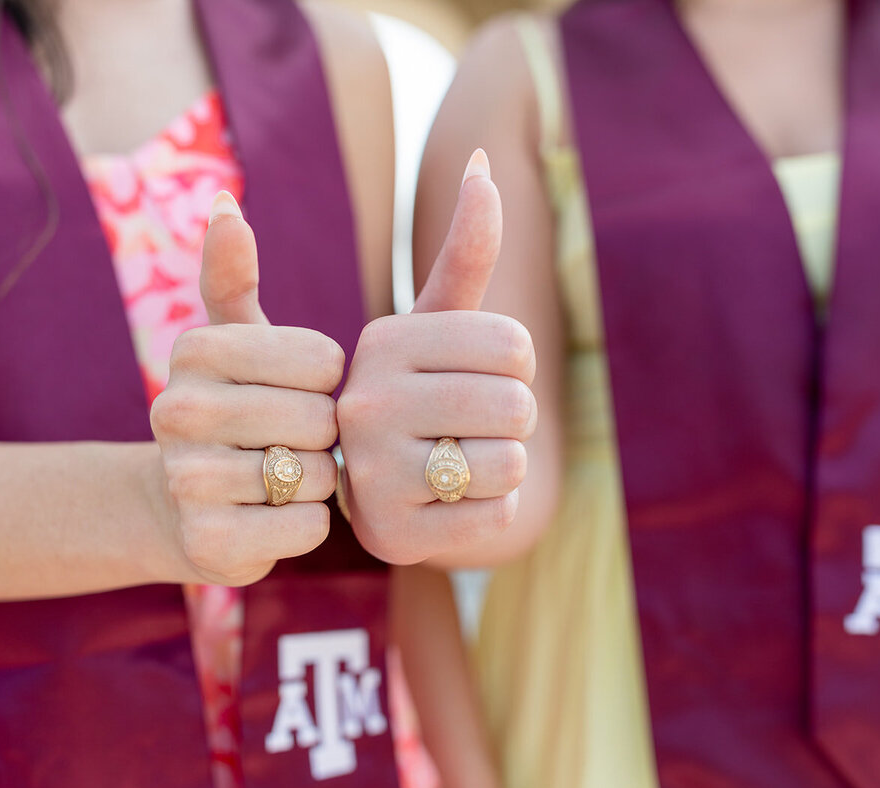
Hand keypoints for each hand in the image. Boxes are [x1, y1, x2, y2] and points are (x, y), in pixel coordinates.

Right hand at [150, 192, 341, 585]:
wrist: (183, 505)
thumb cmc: (234, 407)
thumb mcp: (234, 340)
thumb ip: (232, 276)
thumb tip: (225, 201)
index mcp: (194, 350)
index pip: (322, 361)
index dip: (326, 382)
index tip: (295, 389)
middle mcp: (176, 412)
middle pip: (317, 420)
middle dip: (321, 436)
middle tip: (290, 441)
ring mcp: (186, 482)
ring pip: (313, 476)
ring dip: (314, 482)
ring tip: (279, 477)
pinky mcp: (206, 543)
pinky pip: (304, 527)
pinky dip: (305, 525)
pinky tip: (274, 516)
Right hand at [337, 150, 536, 564]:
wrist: (376, 493)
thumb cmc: (419, 394)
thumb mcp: (435, 323)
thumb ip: (464, 249)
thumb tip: (484, 162)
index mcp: (380, 341)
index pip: (513, 344)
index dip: (514, 366)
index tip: (470, 377)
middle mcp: (363, 402)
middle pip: (516, 404)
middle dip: (512, 421)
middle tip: (469, 427)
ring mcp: (371, 471)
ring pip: (511, 462)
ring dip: (503, 468)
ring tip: (457, 464)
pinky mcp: (391, 533)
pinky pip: (499, 516)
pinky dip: (493, 513)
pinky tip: (450, 505)